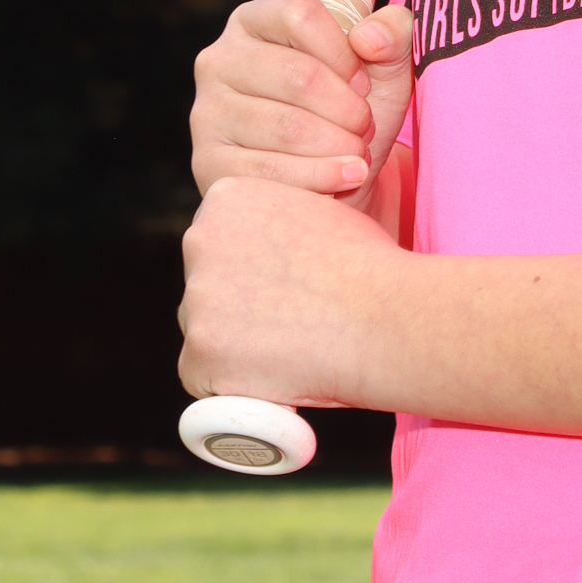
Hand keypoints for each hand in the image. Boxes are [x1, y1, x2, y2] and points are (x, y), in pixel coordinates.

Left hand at [177, 176, 403, 406]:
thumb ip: (277, 225)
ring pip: (204, 329)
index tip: (281, 285)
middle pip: (205, 282)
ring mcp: (197, 298)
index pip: (218, 240)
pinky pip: (202, 376)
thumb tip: (270, 252)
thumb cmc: (367, 266)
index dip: (250, 268)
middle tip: (286, 320)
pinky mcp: (199, 352)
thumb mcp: (316, 213)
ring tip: (290, 346)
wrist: (385, 316)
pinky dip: (231, 384)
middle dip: (235, 304)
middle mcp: (199, 240)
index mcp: (225, 198)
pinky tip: (273, 376)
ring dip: (234, 343)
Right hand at [190, 0, 411, 202]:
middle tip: (365, 127)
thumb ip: (392, 34)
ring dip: (339, 144)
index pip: (300, 14)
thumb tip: (369, 38)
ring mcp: (208, 111)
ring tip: (358, 153)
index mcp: (255, 20)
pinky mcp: (209, 161)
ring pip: (288, 127)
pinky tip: (347, 176)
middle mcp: (220, 59)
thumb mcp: (382, 69)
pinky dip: (321, 176)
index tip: (364, 83)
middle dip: (348, 109)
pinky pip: (270, 171)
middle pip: (298, 75)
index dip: (345, 53)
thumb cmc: (350, 111)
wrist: (330, 179)